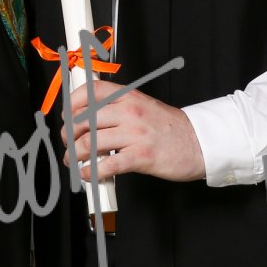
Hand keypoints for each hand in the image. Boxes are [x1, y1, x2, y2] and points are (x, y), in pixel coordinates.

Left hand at [67, 82, 205, 182]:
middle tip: (68, 144)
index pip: (91, 91)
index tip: (67, 116)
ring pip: (90, 142)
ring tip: (73, 161)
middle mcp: (130, 112)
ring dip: (74, 155)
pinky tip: (87, 174)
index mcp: (129, 97)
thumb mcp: (143, 105)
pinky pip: (106, 165)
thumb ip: (118, 107)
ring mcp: (135, 134)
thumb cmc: (170, 128)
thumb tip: (88, 115)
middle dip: (69, 135)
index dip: (73, 103)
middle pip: (84, 119)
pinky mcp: (140, 157)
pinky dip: (90, 172)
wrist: (199, 143)